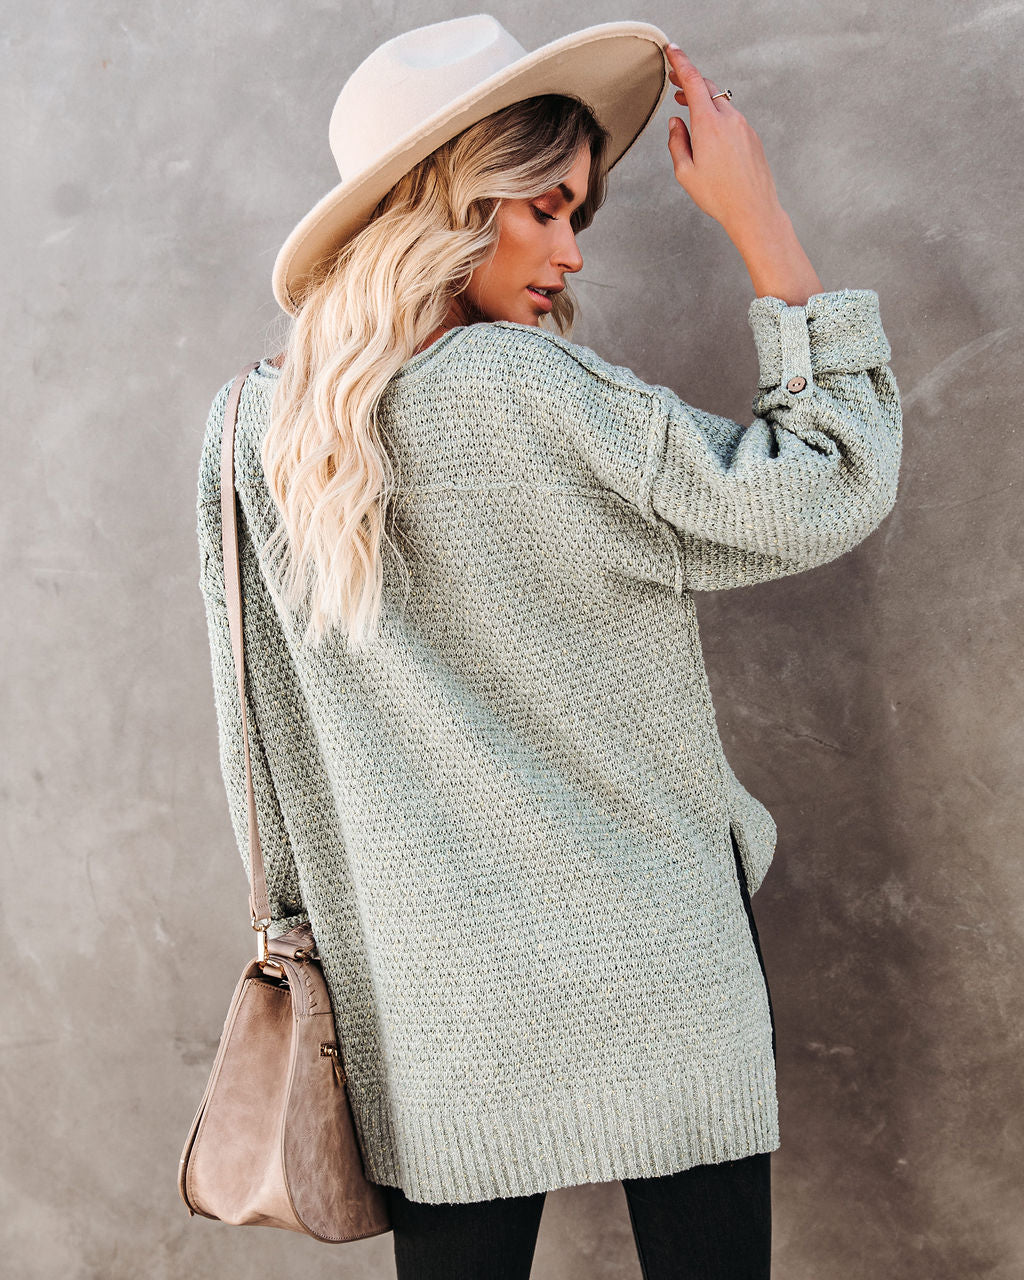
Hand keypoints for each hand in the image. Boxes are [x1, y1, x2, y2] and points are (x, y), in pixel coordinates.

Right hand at [663, 44, 783, 239]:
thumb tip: (676, 124)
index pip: (693, 81)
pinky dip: (717, 115)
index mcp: (708, 124)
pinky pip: (731, 117)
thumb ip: (677, 143)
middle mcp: (728, 119)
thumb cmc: (720, 195)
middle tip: (675, 80)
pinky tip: (709, 130)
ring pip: (720, 102)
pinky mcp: (751, 136)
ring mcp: (743, 126)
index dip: (681, 62)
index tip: (672, 51)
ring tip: (687, 106)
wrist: (753, 209)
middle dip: (689, 80)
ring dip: (703, 99)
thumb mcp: (685, 172)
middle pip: (707, 87)